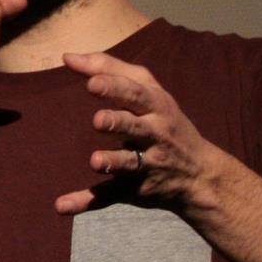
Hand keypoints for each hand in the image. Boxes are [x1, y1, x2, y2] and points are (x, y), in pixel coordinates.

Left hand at [53, 52, 228, 216]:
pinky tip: (61, 205)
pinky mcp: (135, 189)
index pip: (135, 94)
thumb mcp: (150, 91)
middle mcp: (155, 135)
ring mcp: (147, 164)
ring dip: (112, 162)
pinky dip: (85, 202)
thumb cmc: (164, 121)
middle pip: (135, 127)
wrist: (201, 175)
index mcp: (156, 107)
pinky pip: (110, 196)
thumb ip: (111, 69)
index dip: (114, 88)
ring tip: (95, 161)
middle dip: (118, 122)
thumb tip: (68, 57)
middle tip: (98, 119)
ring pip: (128, 163)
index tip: (92, 82)